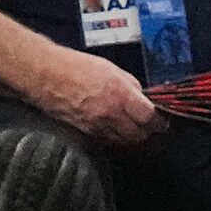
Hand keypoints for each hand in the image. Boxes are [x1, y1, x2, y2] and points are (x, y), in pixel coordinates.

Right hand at [33, 47, 162, 146]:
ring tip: (134, 129)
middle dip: (147, 132)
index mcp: (121, 96)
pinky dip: (114, 139)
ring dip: (131, 138)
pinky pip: (105, 141)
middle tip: (150, 127)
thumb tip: (143, 99)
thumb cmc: (81, 68)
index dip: (158, 122)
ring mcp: (96, 128)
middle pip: (137, 136)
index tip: (162, 121)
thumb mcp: (114, 71)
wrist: (48, 78)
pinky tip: (115, 130)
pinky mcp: (83, 134)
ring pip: (122, 142)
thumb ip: (132, 87)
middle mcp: (110, 116)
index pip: (148, 118)